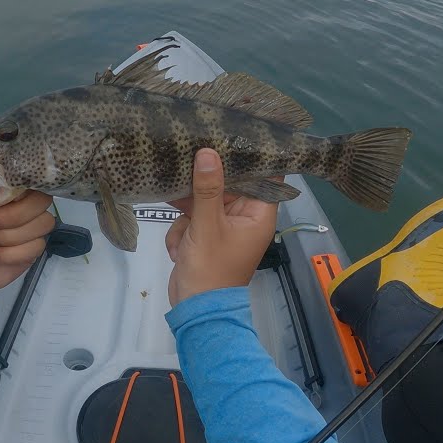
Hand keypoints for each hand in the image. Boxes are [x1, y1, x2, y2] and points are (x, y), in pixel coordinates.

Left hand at [0, 176, 54, 299]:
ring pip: (43, 224)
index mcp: (1, 190)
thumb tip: (5, 158)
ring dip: (11, 237)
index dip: (24, 186)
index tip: (8, 196)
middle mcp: (17, 206)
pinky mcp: (30, 251)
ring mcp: (26, 229)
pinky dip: (12, 254)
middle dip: (14, 216)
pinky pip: (37, 246)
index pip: (30, 177)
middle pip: (42, 200)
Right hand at [165, 149, 278, 305]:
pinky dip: (182, 231)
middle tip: (187, 162)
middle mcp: (245, 217)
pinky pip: (192, 218)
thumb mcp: (206, 225)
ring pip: (204, 200)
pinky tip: (178, 249)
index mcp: (258, 214)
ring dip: (188, 216)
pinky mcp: (205, 234)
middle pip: (228, 184)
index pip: (264, 175)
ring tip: (184, 233)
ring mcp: (224, 226)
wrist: (194, 311)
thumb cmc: (211, 269)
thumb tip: (208, 152)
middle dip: (205, 184)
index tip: (235, 132)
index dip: (252, 155)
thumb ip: (207, 188)